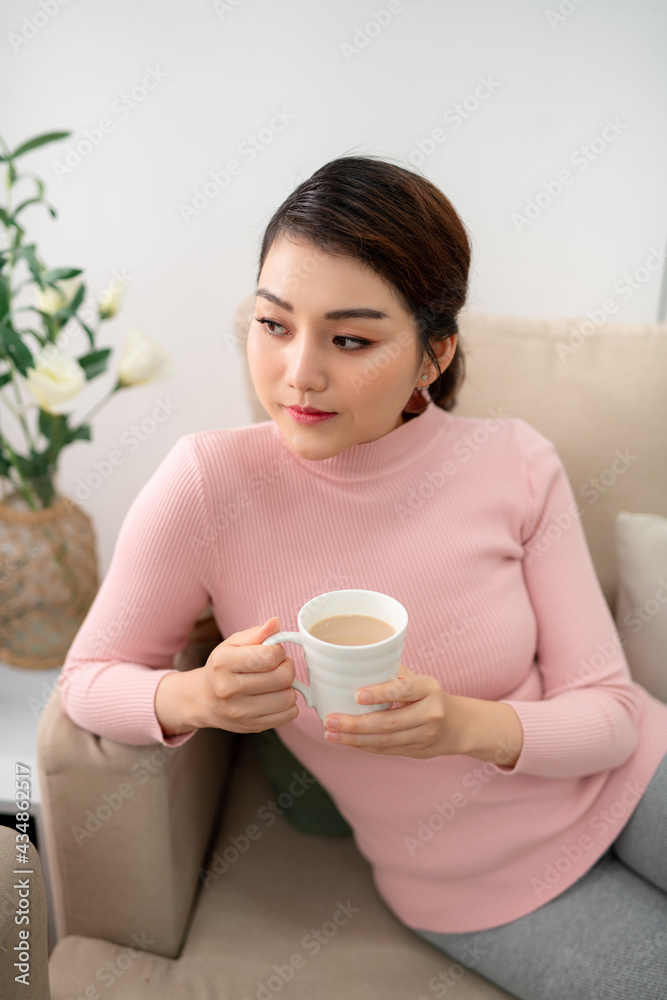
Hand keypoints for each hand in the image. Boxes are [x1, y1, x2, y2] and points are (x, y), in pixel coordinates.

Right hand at [155, 617, 297, 735]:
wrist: (203, 700)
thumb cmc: (222, 668)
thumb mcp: (233, 644)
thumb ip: (257, 633)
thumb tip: (276, 623)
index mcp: (223, 664)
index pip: (268, 656)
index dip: (278, 651)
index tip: (273, 652)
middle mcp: (229, 690)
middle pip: (282, 677)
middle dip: (287, 667)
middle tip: (278, 666)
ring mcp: (241, 712)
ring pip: (288, 698)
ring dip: (288, 687)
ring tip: (276, 682)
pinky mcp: (253, 727)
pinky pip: (289, 715)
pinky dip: (288, 704)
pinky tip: (275, 696)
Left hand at [323, 664, 463, 758]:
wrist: (458, 725)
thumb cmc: (429, 696)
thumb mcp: (419, 680)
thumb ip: (393, 675)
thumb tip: (355, 669)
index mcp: (429, 689)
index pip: (403, 690)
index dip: (379, 694)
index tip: (356, 695)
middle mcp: (430, 714)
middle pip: (389, 722)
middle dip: (355, 724)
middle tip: (330, 720)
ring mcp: (424, 736)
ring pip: (384, 741)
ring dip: (354, 738)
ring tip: (330, 733)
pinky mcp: (416, 752)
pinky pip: (385, 750)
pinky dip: (363, 746)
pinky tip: (346, 741)